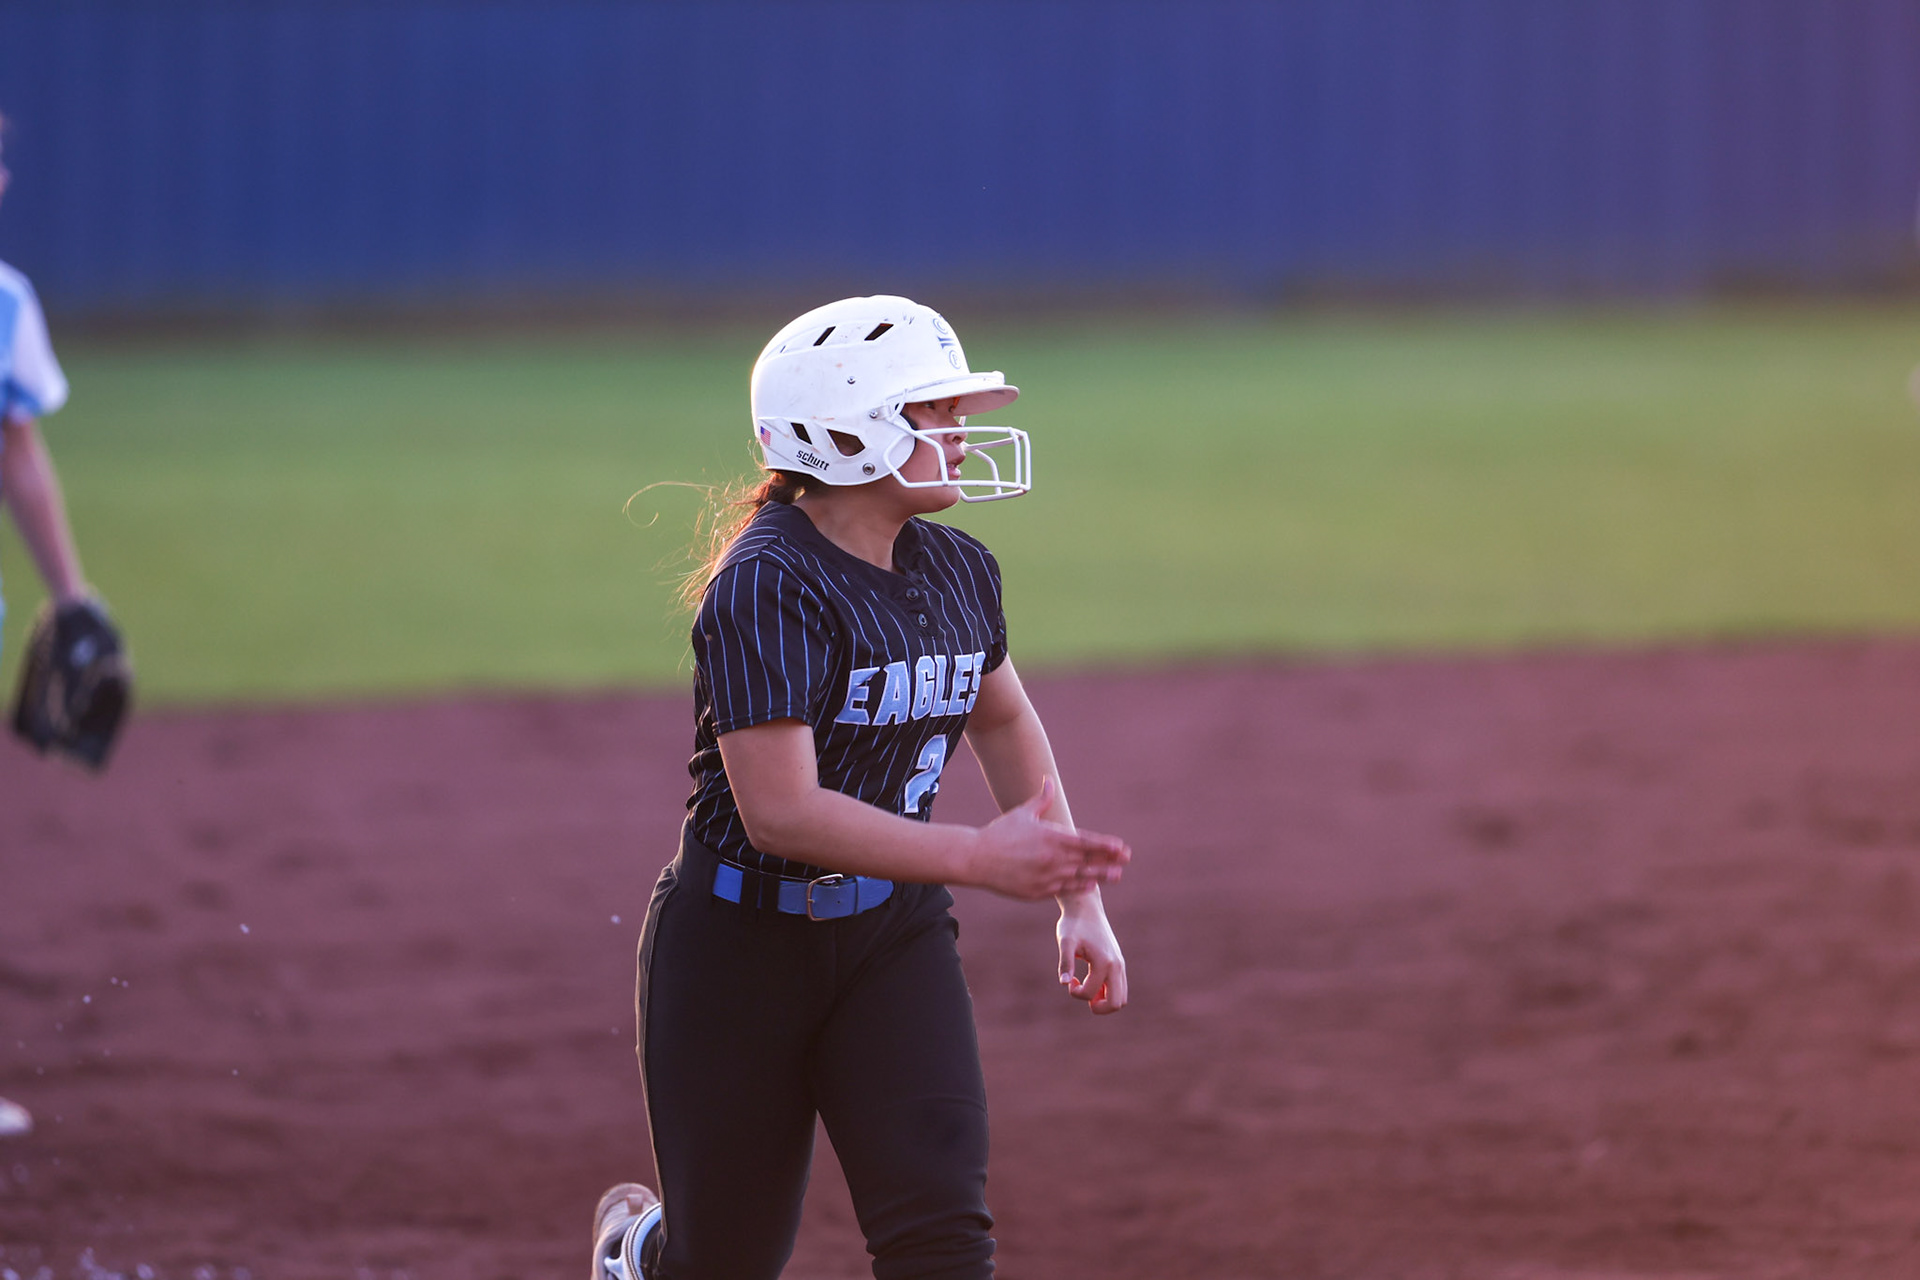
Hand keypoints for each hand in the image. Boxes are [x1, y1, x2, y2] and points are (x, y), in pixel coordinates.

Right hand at [967, 777, 1129, 900]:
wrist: (976, 859)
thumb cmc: (999, 833)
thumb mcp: (1022, 813)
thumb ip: (1041, 800)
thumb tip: (1048, 781)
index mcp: (1051, 837)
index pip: (1086, 841)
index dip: (1105, 845)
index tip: (1121, 846)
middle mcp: (1052, 858)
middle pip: (1087, 860)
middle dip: (1108, 860)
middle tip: (1126, 860)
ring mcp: (1046, 877)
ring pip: (1079, 877)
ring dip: (1099, 875)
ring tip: (1117, 875)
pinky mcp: (1037, 892)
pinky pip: (1063, 890)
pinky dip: (1079, 887)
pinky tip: (1091, 886)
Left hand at [1058, 894, 1126, 1013]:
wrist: (1085, 907)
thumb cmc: (1073, 924)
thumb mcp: (1065, 941)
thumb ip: (1065, 962)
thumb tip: (1064, 982)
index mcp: (1104, 962)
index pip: (1091, 993)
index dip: (1076, 993)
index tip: (1069, 980)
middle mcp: (1117, 965)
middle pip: (1117, 1003)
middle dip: (1099, 1007)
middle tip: (1082, 992)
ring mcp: (1120, 964)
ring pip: (1121, 997)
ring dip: (1104, 1000)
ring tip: (1088, 987)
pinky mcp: (1118, 962)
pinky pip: (1119, 987)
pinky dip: (1107, 992)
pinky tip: (1092, 980)